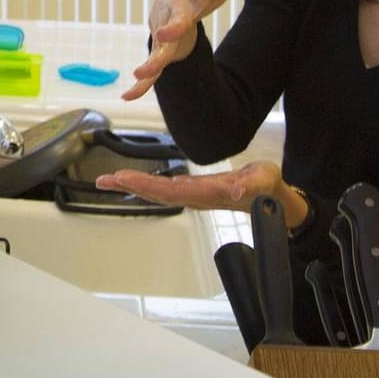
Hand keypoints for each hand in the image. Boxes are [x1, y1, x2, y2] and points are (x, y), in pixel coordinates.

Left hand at [94, 160, 287, 212]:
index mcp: (210, 193)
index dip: (149, 185)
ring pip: (158, 192)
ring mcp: (194, 195)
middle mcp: (197, 197)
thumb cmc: (267, 188)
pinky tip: (128, 182)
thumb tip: (237, 190)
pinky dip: (143, 184)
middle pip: (159, 193)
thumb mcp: (264, 181)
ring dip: (132, 186)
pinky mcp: (193, 190)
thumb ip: (251, 186)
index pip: (173, 191)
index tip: (127, 178)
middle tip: (107, 180)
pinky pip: (163, 188)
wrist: (271, 198)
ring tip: (107, 181)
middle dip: (132, 186)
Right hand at [121, 0, 274, 101]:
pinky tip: (128, 97)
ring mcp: (166, 35)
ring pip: (159, 50)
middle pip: (175, 22)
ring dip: (151, 62)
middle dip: (172, 28)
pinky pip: (151, 73)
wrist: (170, 3)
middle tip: (166, 32)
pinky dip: (140, 86)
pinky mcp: (161, 54)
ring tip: (141, 72)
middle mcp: (177, 15)